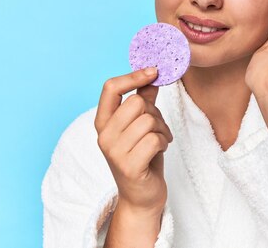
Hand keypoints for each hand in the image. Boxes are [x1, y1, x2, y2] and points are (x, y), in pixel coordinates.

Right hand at [94, 68, 172, 216]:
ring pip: (148, 120)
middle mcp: (104, 136)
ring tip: (160, 141)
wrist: (142, 197)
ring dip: (162, 130)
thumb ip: (143, 100)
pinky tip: (159, 151)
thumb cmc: (142, 157)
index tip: (154, 71)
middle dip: (155, 113)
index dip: (134, 76)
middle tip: (158, 128)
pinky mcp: (129, 166)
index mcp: (103, 122)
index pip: (111, 88)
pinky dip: (164, 142)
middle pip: (136, 103)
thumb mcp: (140, 125)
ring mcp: (114, 152)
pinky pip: (154, 139)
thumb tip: (152, 73)